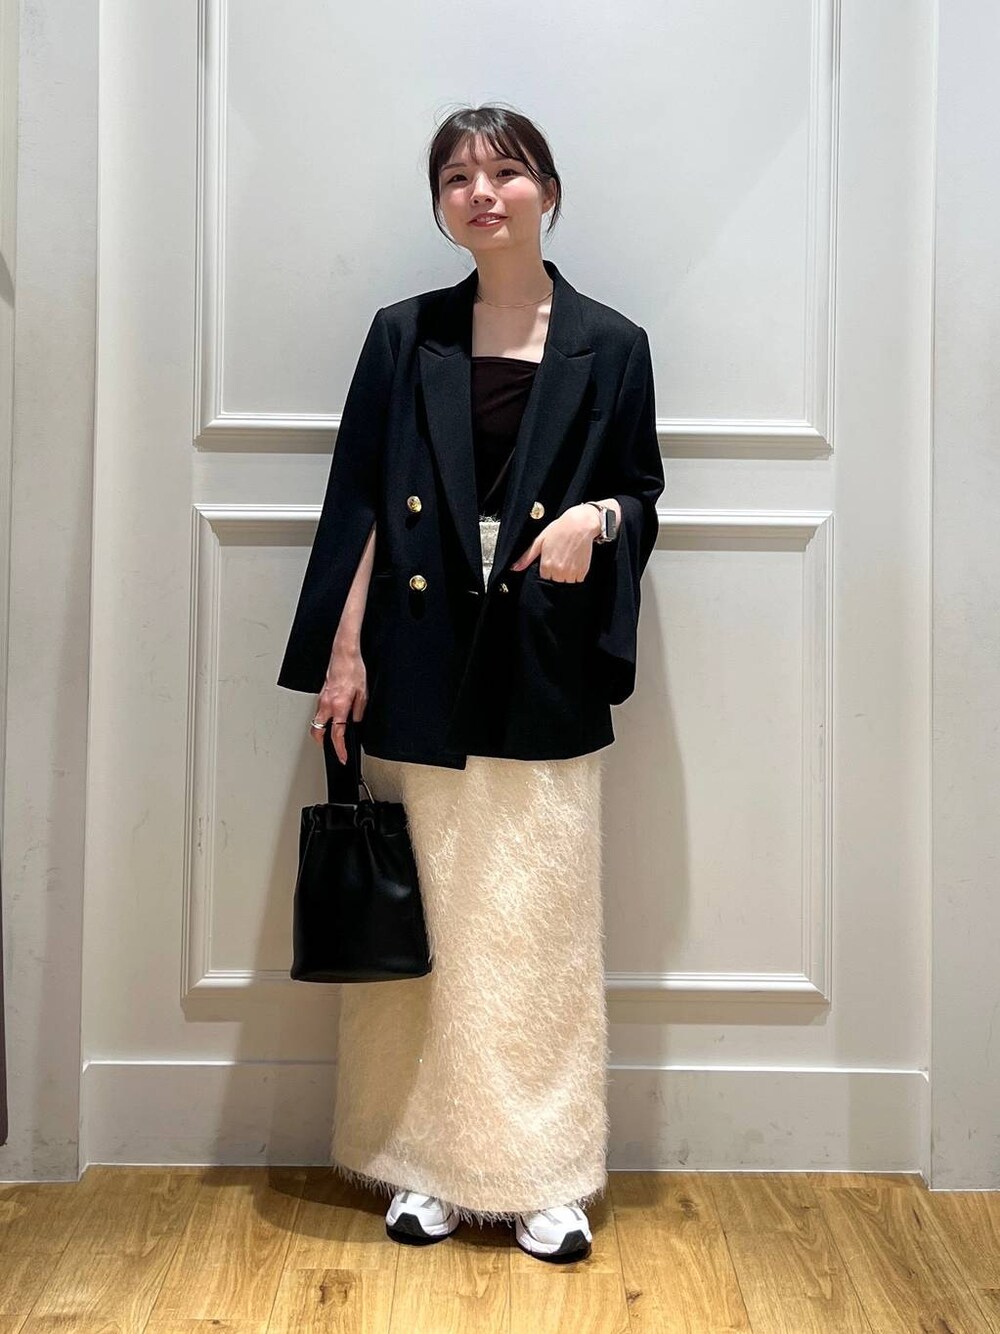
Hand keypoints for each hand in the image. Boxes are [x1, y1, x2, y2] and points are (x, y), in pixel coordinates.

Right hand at [312, 644, 366, 763]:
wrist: (344, 654)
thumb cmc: (353, 670)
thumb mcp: (363, 694)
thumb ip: (358, 712)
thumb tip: (355, 723)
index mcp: (338, 706)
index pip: (337, 735)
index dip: (340, 749)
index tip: (343, 757)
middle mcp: (326, 705)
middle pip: (317, 732)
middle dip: (323, 744)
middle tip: (334, 748)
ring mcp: (321, 700)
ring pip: (316, 723)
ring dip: (323, 731)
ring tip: (334, 735)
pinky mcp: (321, 695)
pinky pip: (319, 712)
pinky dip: (324, 719)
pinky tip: (333, 719)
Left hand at [509, 504, 600, 581]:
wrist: (580, 524)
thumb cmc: (559, 529)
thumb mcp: (539, 541)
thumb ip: (527, 557)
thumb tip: (514, 568)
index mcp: (546, 564)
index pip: (544, 579)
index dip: (547, 571)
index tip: (551, 562)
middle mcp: (558, 570)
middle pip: (555, 582)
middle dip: (557, 574)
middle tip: (560, 559)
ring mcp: (571, 572)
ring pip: (567, 583)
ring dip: (567, 575)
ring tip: (568, 560)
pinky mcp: (583, 570)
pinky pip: (578, 580)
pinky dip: (577, 574)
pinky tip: (576, 561)